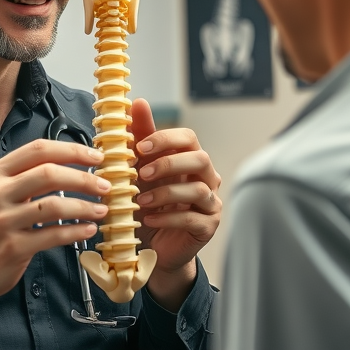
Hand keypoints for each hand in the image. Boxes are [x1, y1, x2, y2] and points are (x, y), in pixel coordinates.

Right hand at [0, 140, 109, 331]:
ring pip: (54, 205)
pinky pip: (54, 235)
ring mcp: (4, 221)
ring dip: (84, 206)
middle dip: (84, 178)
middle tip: (104, 185)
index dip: (72, 151)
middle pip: (49, 173)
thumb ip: (27, 177)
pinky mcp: (14, 247)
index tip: (95, 157)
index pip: (39, 150)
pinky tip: (88, 230)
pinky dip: (76, 232)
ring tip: (100, 209)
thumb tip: (72, 165)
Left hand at [131, 98, 221, 310]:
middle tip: (142, 172)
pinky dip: (168, 218)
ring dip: (167, 193)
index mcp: (190, 161)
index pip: (189, 138)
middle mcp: (206, 179)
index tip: (140, 146)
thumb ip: (141, 138)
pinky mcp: (207, 227)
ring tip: (142, 201)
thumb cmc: (151, 204)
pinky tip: (149, 218)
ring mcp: (210, 204)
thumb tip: (138, 103)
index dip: (166, 139)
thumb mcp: (140, 171)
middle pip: (201, 159)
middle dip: (169, 163)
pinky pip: (193, 219)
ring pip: (200, 190)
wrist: (155, 246)